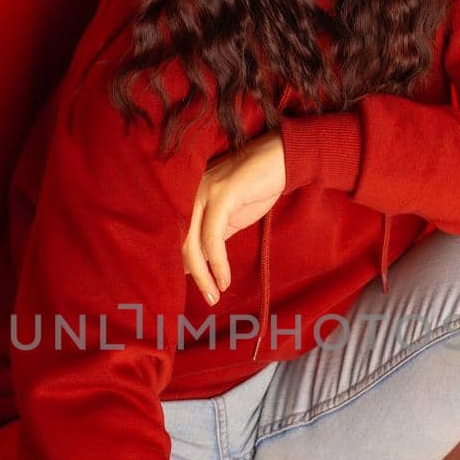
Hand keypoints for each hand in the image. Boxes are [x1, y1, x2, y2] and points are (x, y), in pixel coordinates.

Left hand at [183, 130, 285, 303]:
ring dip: (203, 276)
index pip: (175, 237)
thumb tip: (196, 265)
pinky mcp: (221, 195)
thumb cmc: (257, 186)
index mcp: (188, 197)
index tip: (196, 289)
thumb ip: (213, 237)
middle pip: (179, 243)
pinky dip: (217, 263)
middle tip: (208, 300)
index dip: (182, 266)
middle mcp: (189, 193)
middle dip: (192, 276)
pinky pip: (212, 237)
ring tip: (214, 296)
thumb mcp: (231, 218)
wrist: (283, 159)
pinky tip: (225, 279)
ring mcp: (203, 192)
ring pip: (192, 243)